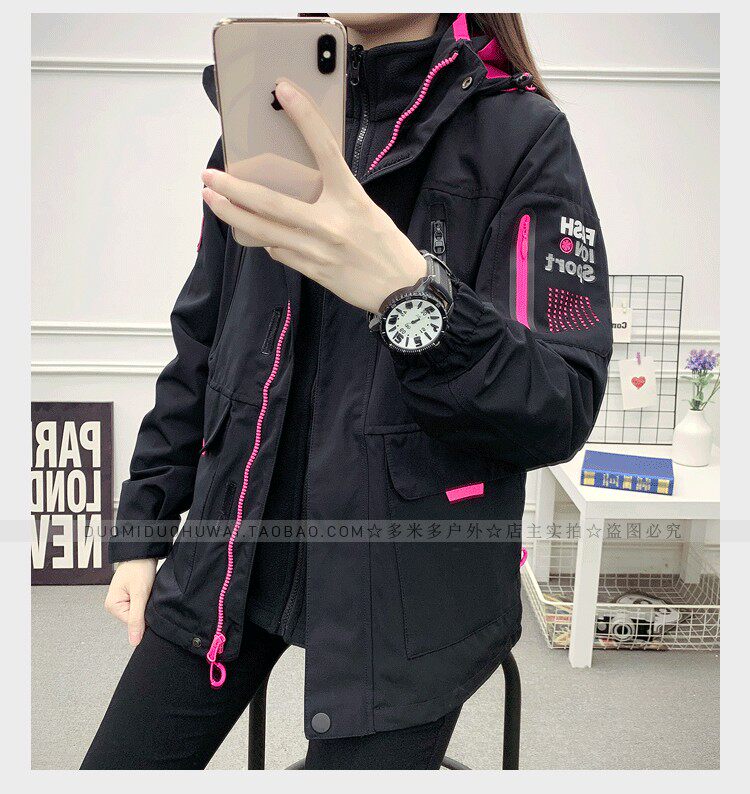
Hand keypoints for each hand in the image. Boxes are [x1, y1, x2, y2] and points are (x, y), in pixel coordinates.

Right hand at [105, 558, 156, 645]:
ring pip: (140, 611)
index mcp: (112, 606)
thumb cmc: (139, 568)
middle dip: (145, 608)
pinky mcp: (131, 596)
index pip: (133, 623)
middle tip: (147, 592)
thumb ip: (136, 619)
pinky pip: (142, 604)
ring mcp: (123, 600)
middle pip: (136, 618)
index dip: (144, 614)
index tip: (147, 600)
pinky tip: (148, 589)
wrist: (143, 551)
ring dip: (147, 603)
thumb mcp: (139, 594)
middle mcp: (115, 605)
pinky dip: (148, 599)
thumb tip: (134, 641)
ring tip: (147, 589)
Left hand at [201, 80, 426, 313]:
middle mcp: (331, 221)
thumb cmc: (386, 245)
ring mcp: (319, 249)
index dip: (304, 116)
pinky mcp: (314, 270)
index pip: (324, 147)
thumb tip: (297, 186)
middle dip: (232, 188)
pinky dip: (265, 240)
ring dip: (233, 214)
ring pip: (264, 230)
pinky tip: (257, 233)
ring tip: (213, 199)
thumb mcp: (366, 209)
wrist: (402, 288)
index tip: (283, 89)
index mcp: (351, 196)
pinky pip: (279, 252)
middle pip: (270, 202)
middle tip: (208, 175)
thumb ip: (335, 195)